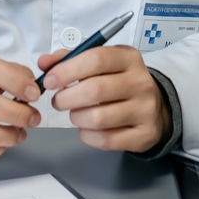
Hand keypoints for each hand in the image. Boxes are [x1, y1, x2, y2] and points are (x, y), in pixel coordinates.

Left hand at [37, 46, 170, 153]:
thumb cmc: (119, 82)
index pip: (96, 59)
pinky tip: (87, 127)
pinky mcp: (143, 135)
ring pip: (97, 118)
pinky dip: (87, 135)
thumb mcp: (101, 63)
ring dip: (76, 117)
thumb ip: (71, 59)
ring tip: (75, 113)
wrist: (154, 108)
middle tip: (58, 101)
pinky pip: (105, 139)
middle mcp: (141, 82)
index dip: (67, 70)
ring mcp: (145, 110)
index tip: (50, 80)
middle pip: (95, 90)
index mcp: (129, 58)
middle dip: (66, 98)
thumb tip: (45, 62)